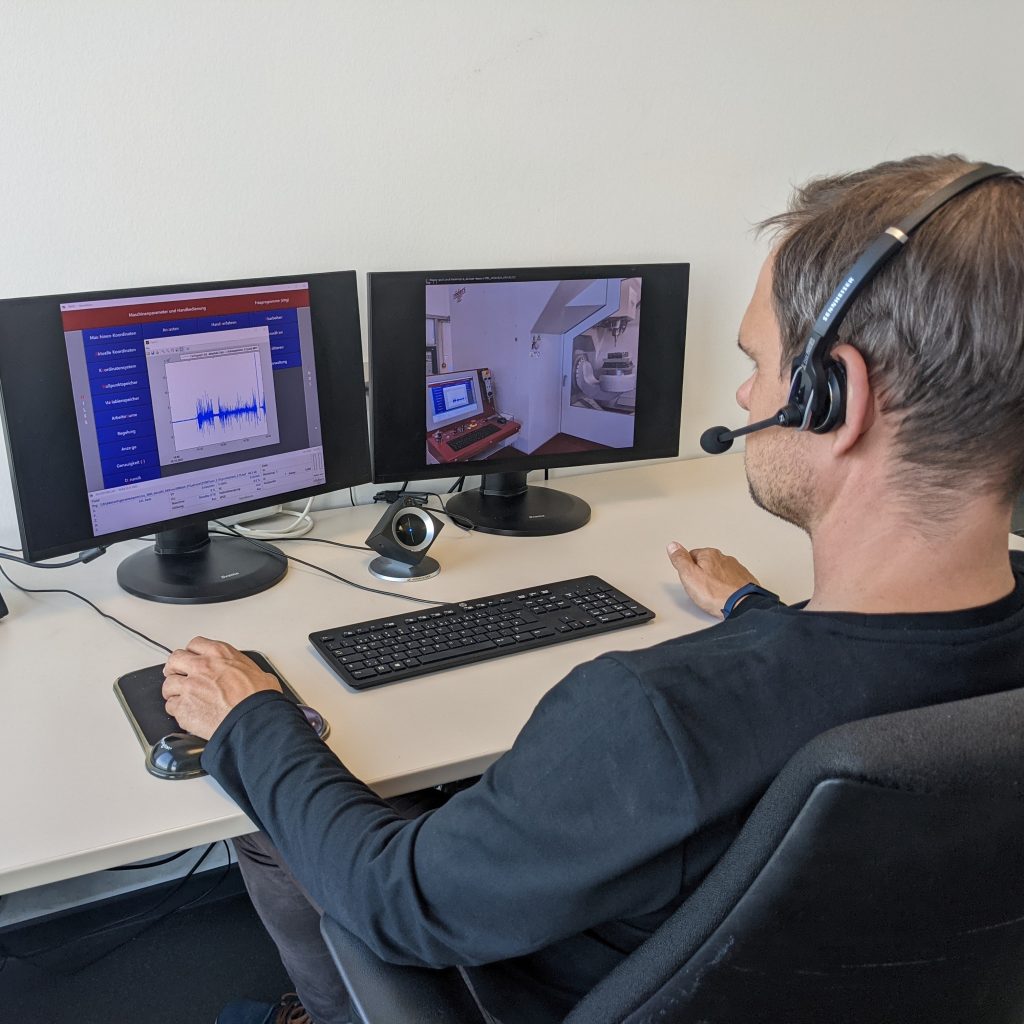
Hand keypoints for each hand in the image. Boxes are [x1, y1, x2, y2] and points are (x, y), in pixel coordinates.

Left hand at [162, 637, 281, 739]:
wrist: (252, 720)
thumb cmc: (259, 699)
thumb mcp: (259, 673)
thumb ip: (244, 670)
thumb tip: (249, 676)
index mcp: (219, 653)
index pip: (195, 644)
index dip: (192, 653)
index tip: (193, 659)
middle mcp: (201, 666)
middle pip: (175, 659)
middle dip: (175, 668)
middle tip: (179, 675)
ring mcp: (189, 686)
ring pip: (168, 684)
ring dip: (174, 691)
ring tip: (182, 698)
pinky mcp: (183, 707)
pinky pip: (170, 706)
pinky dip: (177, 710)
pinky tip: (186, 713)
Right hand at [667, 542, 759, 618]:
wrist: (743, 605)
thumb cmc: (717, 593)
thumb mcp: (689, 575)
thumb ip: (680, 559)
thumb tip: (673, 546)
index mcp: (709, 554)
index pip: (691, 555)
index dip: (688, 570)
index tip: (689, 580)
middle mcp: (724, 558)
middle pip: (707, 564)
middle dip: (702, 575)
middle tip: (700, 589)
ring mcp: (736, 569)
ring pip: (720, 572)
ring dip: (716, 581)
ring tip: (713, 595)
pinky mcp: (745, 580)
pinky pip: (731, 581)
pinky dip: (727, 587)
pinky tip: (724, 597)